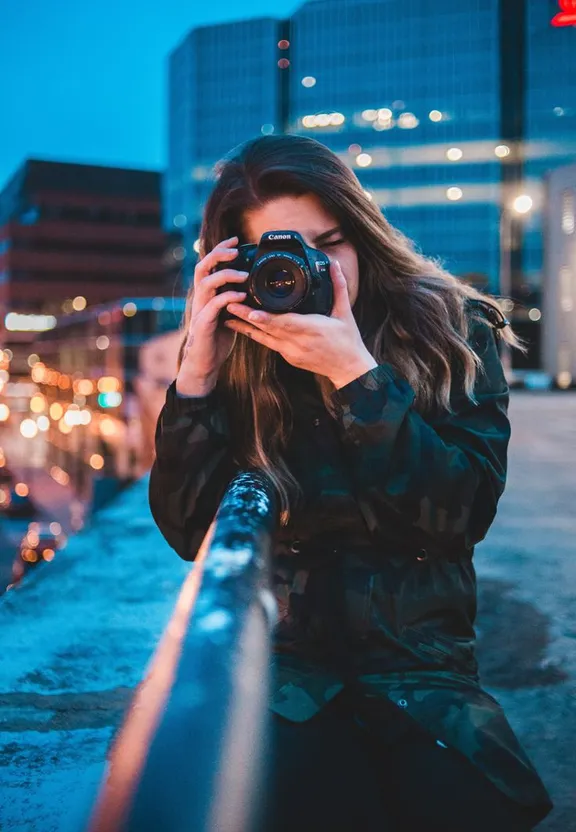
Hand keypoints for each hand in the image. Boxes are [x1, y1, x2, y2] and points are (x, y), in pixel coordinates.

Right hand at [176, 236, 247, 394]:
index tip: (236, 240)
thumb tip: (250, 287)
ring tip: (243, 274)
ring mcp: (200, 310)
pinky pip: (214, 305)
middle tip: (235, 249)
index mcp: (206, 294)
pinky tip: (241, 295)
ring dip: (225, 275)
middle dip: (218, 254)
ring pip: (206, 283)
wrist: (204, 363)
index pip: (208, 265)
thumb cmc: (216, 339)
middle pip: (202, 267)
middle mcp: (200, 299)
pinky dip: (228, 297)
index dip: (220, 250)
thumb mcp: (227, 314)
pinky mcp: (203, 324)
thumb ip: (233, 300)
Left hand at [223, 259, 376, 388]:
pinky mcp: (288, 357)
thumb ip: (338, 287)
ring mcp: (291, 352)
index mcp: (312, 329)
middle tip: (229, 304)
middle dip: (247, 317)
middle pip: (268, 329)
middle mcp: (298, 342)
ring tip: (228, 315)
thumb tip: (335, 264)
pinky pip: (268, 344)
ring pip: (264, 338)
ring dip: (245, 327)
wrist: (348, 370)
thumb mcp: (345, 313)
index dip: (267, 318)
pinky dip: (255, 335)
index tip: (251, 311)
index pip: (286, 323)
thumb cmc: (347, 341)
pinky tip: (243, 326)